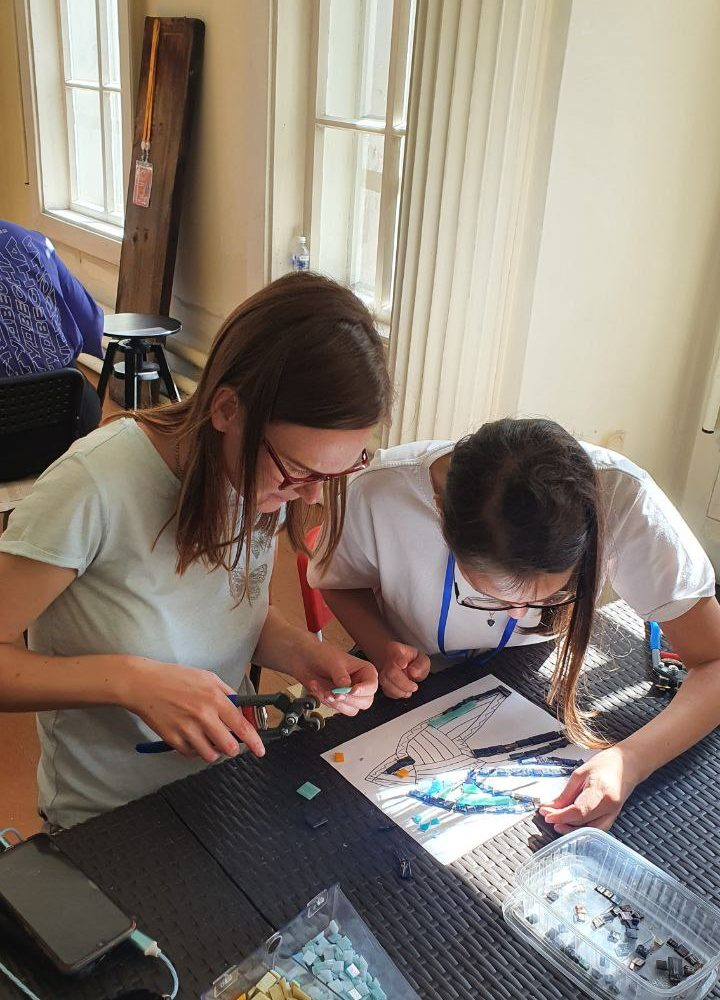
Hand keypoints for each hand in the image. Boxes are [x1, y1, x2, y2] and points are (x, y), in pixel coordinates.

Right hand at [124, 658, 264, 762]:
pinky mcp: (173, 739)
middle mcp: (203, 715)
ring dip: (213, 751)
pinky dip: (195, 750)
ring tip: (208, 740)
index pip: (241, 725)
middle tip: (228, 743)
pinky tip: (191, 737)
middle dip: (232, 748)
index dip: (253, 741)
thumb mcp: (207, 677)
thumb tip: (241, 708)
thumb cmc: (174, 678)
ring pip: (210, 755)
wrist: (143, 684)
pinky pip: (191, 754)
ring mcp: (187, 729)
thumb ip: (226, 693)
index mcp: (214, 698)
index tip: (259, 749)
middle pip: (228, 746)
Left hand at [291, 641, 377, 716]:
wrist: (305, 659)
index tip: (352, 690)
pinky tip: (319, 690)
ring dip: (336, 703)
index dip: (363, 690)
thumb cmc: (322, 655)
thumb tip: (346, 687)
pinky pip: (337, 709)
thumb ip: (341, 676)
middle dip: (348, 699)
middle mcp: (360, 685)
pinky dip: (326, 702)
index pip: (372, 686)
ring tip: (324, 692)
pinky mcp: (339, 701)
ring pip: (351, 709)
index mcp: (366, 672)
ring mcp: (349, 695)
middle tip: (335, 693)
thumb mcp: (333, 662)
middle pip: (365, 702)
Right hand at [376, 640, 430, 698]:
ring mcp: (380, 672)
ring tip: (409, 691)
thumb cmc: (408, 659)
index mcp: (395, 650)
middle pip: (390, 672)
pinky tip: (402, 692)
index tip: (404, 664)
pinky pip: (385, 690)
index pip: (395, 655)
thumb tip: (413, 672)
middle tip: (414, 687)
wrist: (394, 661)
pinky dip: (396, 694)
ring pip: (385, 683)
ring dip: (400, 691)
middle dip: (404, 684)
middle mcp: (385, 661)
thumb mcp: (420, 657)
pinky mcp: (379, 682)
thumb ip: (421, 664)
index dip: (399, 660)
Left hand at [537, 744, 643, 832]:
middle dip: (563, 822)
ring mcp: (614, 814)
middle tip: (548, 815)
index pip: (579, 811)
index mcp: (601, 791)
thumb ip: (566, 794)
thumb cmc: (606, 764)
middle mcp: (610, 806)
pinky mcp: (613, 817)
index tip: (546, 815)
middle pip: (584, 823)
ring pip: (590, 831)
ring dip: (572, 830)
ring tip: (557, 822)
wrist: (628, 764)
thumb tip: (550, 807)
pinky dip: (582, 829)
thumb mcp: (580, 774)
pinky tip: (570, 824)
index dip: (560, 816)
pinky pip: (596, 829)